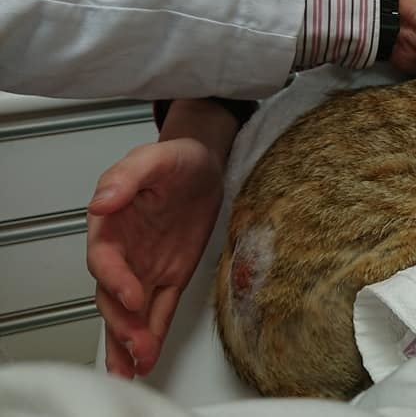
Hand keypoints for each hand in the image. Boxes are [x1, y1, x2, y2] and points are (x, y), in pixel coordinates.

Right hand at [86, 138, 223, 377]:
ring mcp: (145, 268)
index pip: (104, 259)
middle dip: (121, 322)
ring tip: (135, 367)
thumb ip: (127, 177)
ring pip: (132, 311)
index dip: (115, 280)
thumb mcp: (154, 157)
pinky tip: (148, 359)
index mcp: (110, 225)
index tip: (132, 295)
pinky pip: (161, 310)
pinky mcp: (171, 277)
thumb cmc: (175, 159)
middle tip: (135, 345)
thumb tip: (102, 201)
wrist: (204, 167)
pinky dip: (154, 334)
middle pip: (113, 295)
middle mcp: (123, 253)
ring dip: (130, 340)